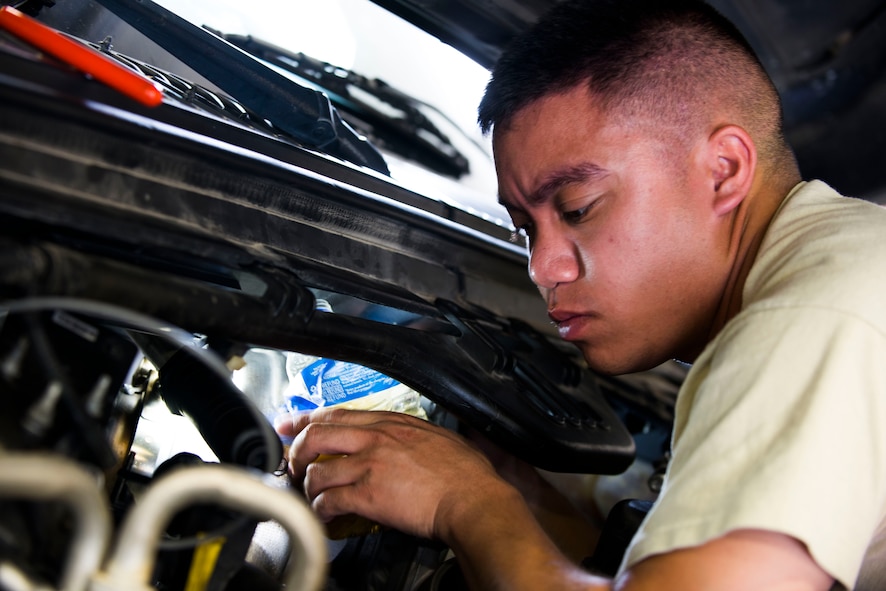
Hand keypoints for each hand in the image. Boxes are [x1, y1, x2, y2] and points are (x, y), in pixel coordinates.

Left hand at [276, 408, 513, 540]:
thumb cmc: (465, 474)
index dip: (308, 418)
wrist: (473, 499)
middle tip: (292, 462)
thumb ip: (413, 436)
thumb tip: (405, 442)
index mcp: (393, 423)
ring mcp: (371, 465)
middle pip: (317, 434)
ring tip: (312, 496)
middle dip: (297, 449)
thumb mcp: (439, 437)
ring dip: (308, 486)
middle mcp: (377, 439)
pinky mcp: (369, 495)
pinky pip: (330, 499)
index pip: (339, 414)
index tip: (292, 423)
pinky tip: (325, 515)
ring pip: (318, 469)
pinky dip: (321, 509)